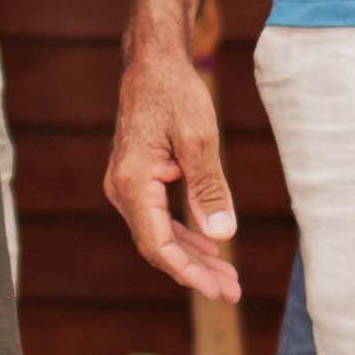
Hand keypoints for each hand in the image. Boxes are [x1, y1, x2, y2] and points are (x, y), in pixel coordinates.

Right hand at [105, 27, 242, 299]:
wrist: (153, 62)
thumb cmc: (175, 93)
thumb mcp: (200, 139)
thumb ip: (209, 188)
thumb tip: (222, 235)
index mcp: (132, 182)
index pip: (158, 244)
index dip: (189, 272)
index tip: (219, 289)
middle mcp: (122, 189)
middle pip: (158, 247)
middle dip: (196, 272)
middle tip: (232, 292)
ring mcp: (127, 186)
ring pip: (159, 235)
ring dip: (193, 257)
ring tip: (227, 277)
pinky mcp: (138, 180)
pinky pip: (159, 218)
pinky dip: (185, 235)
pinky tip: (210, 248)